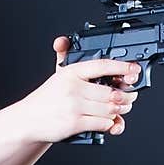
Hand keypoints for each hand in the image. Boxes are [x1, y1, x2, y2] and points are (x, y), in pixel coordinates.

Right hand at [12, 35, 140, 143]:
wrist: (28, 120)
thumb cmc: (47, 99)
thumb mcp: (58, 75)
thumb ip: (66, 57)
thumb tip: (62, 40)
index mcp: (71, 72)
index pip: (102, 65)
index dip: (122, 67)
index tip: (134, 69)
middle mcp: (73, 88)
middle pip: (111, 92)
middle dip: (126, 97)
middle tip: (130, 97)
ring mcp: (74, 106)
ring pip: (109, 109)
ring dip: (119, 111)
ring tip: (121, 110)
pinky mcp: (75, 123)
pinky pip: (102, 123)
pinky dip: (109, 124)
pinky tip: (109, 121)